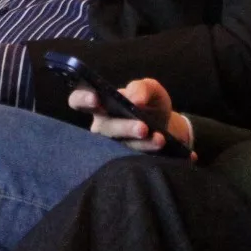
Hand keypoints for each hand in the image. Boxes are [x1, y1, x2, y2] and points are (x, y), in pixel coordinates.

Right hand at [67, 77, 193, 153]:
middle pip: (105, 128)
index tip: (96, 99)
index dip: (82, 99)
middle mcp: (102, 126)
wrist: (169, 126)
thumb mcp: (151, 90)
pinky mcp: (127, 162)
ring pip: (121, 148)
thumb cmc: (151, 105)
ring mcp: (113, 146)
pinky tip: (172, 150)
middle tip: (143, 127)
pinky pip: (137, 162)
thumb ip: (142, 88)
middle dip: (124, 127)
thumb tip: (135, 99)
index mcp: (102, 104)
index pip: (78, 100)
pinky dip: (156, 155)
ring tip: (160, 139)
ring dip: (142, 144)